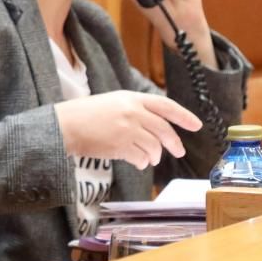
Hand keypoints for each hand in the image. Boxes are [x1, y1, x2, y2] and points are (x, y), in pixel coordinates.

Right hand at [56, 91, 202, 169]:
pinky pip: (141, 158)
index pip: (165, 105)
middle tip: (178, 151)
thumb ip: (133, 111)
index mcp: (130, 98)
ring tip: (150, 159)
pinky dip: (142, 162)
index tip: (196, 125)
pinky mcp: (121, 146)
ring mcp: (127, 129)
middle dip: (174, 143)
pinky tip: (138, 162)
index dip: (183, 115)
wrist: (64, 125)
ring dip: (155, 155)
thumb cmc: (84, 115)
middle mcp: (132, 112)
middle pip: (164, 129)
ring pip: (154, 146)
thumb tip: (155, 129)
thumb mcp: (111, 103)